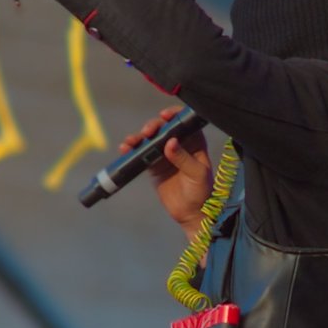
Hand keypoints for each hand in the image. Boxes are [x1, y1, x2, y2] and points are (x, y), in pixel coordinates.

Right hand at [120, 106, 212, 240]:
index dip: (174, 114)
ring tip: (131, 142)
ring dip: (139, 138)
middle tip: (147, 132)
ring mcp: (165, 154)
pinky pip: (141, 154)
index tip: (164, 115)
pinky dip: (133, 150)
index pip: (184, 122)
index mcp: (195, 142)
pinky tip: (126, 149)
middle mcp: (179, 144)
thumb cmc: (201, 192)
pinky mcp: (154, 165)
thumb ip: (183, 158)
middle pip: (163, 128)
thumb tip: (170, 142)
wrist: (191, 213)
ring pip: (150, 139)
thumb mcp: (196, 174)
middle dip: (153, 126)